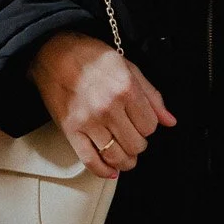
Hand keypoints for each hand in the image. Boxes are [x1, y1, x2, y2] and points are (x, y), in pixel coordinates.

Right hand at [29, 31, 176, 179]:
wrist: (54, 52)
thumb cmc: (90, 56)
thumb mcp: (128, 66)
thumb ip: (151, 95)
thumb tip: (169, 120)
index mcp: (125, 88)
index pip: (150, 126)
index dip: (149, 126)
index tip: (142, 122)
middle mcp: (107, 107)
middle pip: (136, 144)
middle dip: (138, 143)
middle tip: (133, 136)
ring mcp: (88, 121)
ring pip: (116, 156)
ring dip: (126, 161)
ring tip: (126, 155)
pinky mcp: (70, 130)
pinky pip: (90, 160)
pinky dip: (103, 171)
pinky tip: (111, 170)